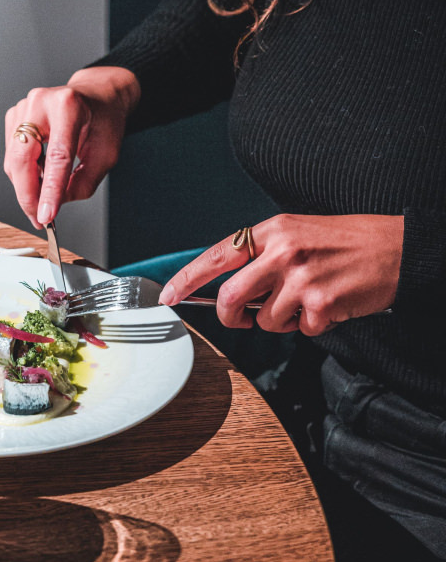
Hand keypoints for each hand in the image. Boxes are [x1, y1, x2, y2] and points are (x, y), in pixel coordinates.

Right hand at [4, 66, 139, 227]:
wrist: (96, 96)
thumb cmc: (103, 120)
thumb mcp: (106, 154)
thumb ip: (83, 182)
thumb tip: (56, 204)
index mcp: (68, 105)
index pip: (56, 156)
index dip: (50, 190)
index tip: (46, 216)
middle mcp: (40, 102)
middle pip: (23, 158)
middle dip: (28, 195)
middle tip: (39, 218)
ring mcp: (23, 107)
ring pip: (13, 160)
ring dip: (26, 186)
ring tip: (46, 196)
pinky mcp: (14, 117)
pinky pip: (12, 155)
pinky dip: (24, 173)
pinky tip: (41, 175)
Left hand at [159, 213, 403, 334]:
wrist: (394, 247)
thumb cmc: (344, 241)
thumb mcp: (296, 232)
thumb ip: (263, 254)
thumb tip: (231, 288)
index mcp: (272, 231)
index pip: (216, 255)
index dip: (187, 278)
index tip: (168, 295)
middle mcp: (282, 251)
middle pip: (231, 297)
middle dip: (231, 317)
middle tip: (242, 319)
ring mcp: (301, 278)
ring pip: (265, 321)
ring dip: (282, 321)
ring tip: (306, 301)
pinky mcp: (322, 303)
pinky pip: (300, 331)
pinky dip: (312, 326)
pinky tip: (328, 306)